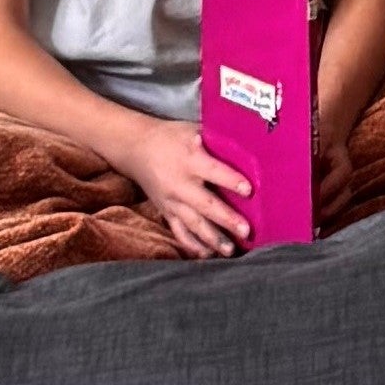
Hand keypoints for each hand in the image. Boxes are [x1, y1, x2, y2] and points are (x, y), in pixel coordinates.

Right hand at [130, 120, 250, 259]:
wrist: (135, 148)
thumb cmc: (171, 137)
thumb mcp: (192, 130)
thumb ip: (216, 140)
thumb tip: (249, 145)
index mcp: (189, 159)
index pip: (213, 171)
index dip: (231, 180)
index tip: (249, 190)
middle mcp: (179, 183)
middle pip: (205, 204)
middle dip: (226, 218)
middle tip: (246, 231)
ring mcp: (171, 201)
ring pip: (193, 223)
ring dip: (212, 238)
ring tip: (230, 250)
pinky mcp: (166, 212)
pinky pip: (179, 232)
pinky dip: (192, 245)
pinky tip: (208, 255)